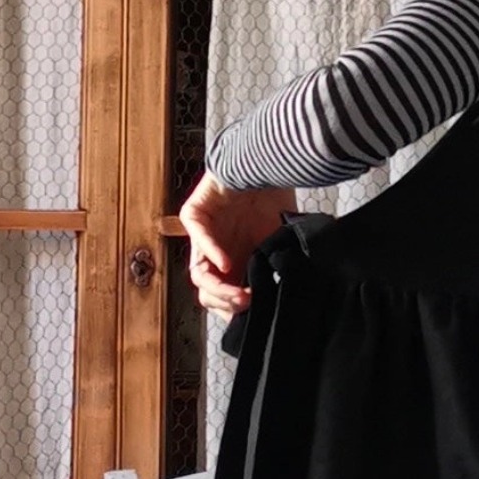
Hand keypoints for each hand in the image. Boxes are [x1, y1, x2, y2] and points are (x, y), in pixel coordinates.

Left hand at [180, 173, 298, 318]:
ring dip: (219, 288)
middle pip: (207, 294)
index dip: (237, 312)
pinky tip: (226, 264)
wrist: (270, 165)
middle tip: (248, 307)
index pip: (224, 299)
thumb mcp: (279, 246)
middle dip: (227, 305)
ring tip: (238, 294)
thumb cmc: (276, 203)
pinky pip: (198, 237)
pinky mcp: (195, 213)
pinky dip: (212, 252)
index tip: (257, 314)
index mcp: (233, 264)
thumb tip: (282, 301)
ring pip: (198, 274)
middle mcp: (215, 255)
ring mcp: (203, 236)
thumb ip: (275, 271)